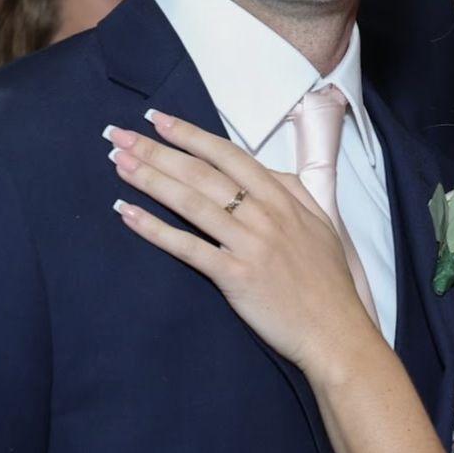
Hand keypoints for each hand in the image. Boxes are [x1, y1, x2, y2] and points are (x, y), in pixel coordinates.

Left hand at [106, 111, 373, 375]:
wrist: (335, 332)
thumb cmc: (328, 284)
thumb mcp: (321, 225)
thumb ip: (293, 193)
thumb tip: (266, 172)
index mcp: (283, 199)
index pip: (229, 155)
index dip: (190, 135)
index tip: (158, 120)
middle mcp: (264, 215)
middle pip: (201, 173)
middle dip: (157, 150)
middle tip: (119, 136)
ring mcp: (249, 245)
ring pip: (191, 203)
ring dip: (150, 179)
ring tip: (118, 164)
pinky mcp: (235, 277)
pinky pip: (188, 247)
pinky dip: (155, 229)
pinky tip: (128, 214)